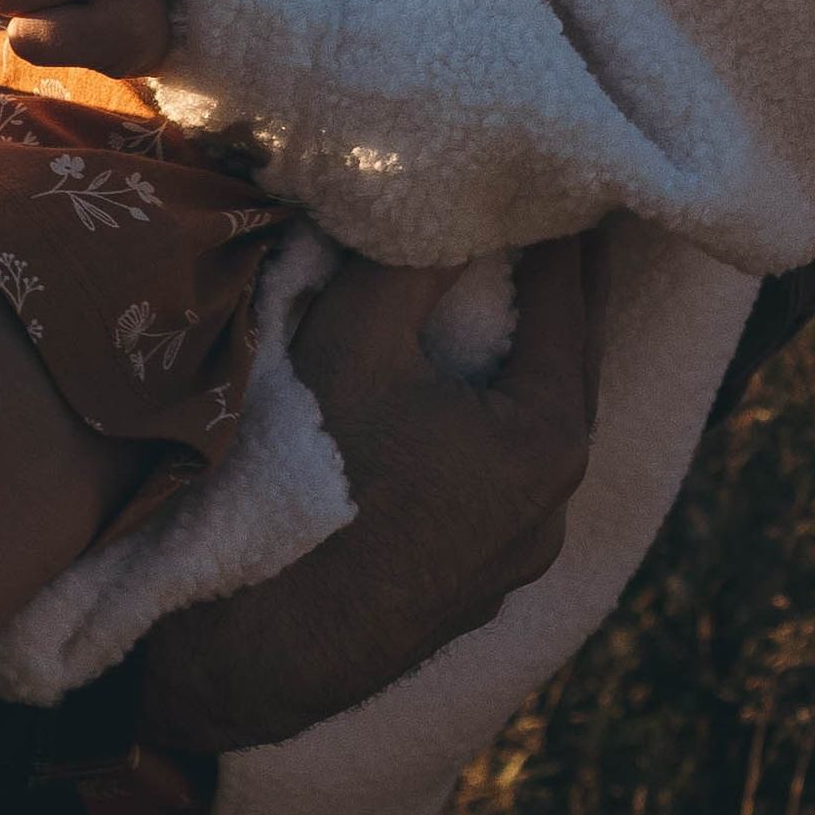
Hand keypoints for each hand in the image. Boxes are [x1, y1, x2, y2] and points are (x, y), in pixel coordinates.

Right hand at [139, 231, 608, 753]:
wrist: (245, 653)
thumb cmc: (311, 480)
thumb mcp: (361, 334)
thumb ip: (418, 251)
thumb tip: (456, 181)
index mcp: (550, 439)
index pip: (568, 296)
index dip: (556, 223)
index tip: (552, 161)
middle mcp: (550, 508)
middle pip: (557, 366)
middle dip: (542, 291)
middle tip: (534, 214)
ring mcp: (508, 562)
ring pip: (523, 431)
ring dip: (508, 364)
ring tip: (486, 297)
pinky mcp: (462, 596)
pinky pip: (488, 483)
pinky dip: (476, 427)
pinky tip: (438, 403)